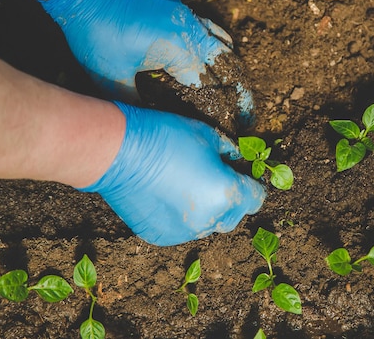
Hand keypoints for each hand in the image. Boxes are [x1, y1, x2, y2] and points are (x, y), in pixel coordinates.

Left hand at [40, 0, 253, 125]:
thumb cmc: (97, 33)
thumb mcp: (112, 76)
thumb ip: (135, 102)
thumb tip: (150, 122)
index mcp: (178, 49)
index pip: (210, 84)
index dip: (221, 108)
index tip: (231, 127)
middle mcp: (190, 31)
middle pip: (227, 65)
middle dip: (238, 92)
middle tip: (245, 115)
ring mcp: (188, 18)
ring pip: (223, 46)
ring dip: (231, 70)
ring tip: (237, 92)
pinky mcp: (180, 10)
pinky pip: (212, 30)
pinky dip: (221, 48)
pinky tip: (221, 59)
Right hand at [78, 102, 265, 245]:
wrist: (117, 152)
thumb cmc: (165, 137)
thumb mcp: (208, 136)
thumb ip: (230, 153)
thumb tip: (237, 160)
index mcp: (226, 194)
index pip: (256, 198)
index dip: (252, 184)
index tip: (242, 174)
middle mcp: (208, 220)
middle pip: (234, 216)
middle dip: (232, 200)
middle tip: (216, 178)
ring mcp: (184, 232)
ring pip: (208, 225)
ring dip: (207, 210)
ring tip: (189, 186)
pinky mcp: (161, 236)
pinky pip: (182, 230)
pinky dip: (182, 218)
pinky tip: (168, 196)